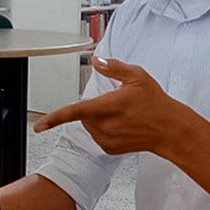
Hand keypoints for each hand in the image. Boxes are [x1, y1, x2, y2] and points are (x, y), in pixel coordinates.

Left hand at [33, 56, 182, 156]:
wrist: (171, 130)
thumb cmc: (156, 103)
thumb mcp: (137, 76)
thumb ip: (113, 67)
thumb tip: (96, 61)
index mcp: (107, 107)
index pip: (74, 112)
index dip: (53, 118)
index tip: (39, 126)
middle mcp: (105, 126)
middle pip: (83, 114)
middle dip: (93, 106)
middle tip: (116, 102)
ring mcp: (107, 139)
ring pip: (90, 125)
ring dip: (98, 118)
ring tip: (123, 114)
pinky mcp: (110, 149)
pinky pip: (97, 135)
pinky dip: (104, 128)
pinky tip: (123, 125)